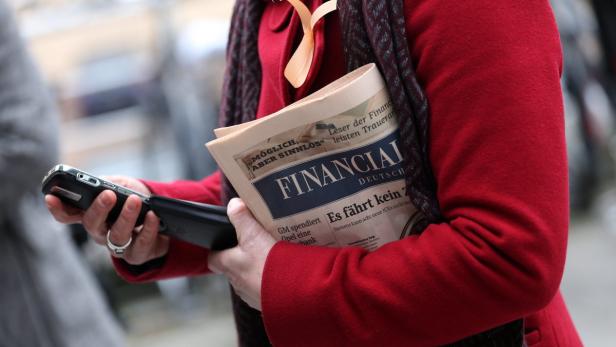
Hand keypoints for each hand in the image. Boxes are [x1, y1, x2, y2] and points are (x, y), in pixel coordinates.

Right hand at [45, 175, 169, 264]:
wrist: (162, 218)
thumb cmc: (135, 198)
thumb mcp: (120, 185)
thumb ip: (108, 183)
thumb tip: (102, 185)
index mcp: (92, 214)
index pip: (67, 215)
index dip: (57, 208)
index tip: (51, 197)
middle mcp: (100, 232)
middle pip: (92, 225)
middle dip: (99, 209)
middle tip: (108, 194)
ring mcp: (117, 246)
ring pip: (117, 236)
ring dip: (126, 217)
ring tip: (135, 200)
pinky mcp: (137, 255)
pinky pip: (140, 245)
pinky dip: (148, 229)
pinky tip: (153, 216)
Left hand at [208, 198, 275, 310]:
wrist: (291, 293)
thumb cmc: (267, 265)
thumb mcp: (254, 234)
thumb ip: (242, 218)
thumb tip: (233, 204)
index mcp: (229, 265)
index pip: (213, 258)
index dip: (217, 249)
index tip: (224, 241)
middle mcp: (237, 283)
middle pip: (233, 267)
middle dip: (242, 257)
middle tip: (255, 243)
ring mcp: (252, 295)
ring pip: (250, 279)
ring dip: (257, 269)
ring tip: (272, 256)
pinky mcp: (267, 301)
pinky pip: (265, 289)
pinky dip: (271, 280)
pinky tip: (283, 271)